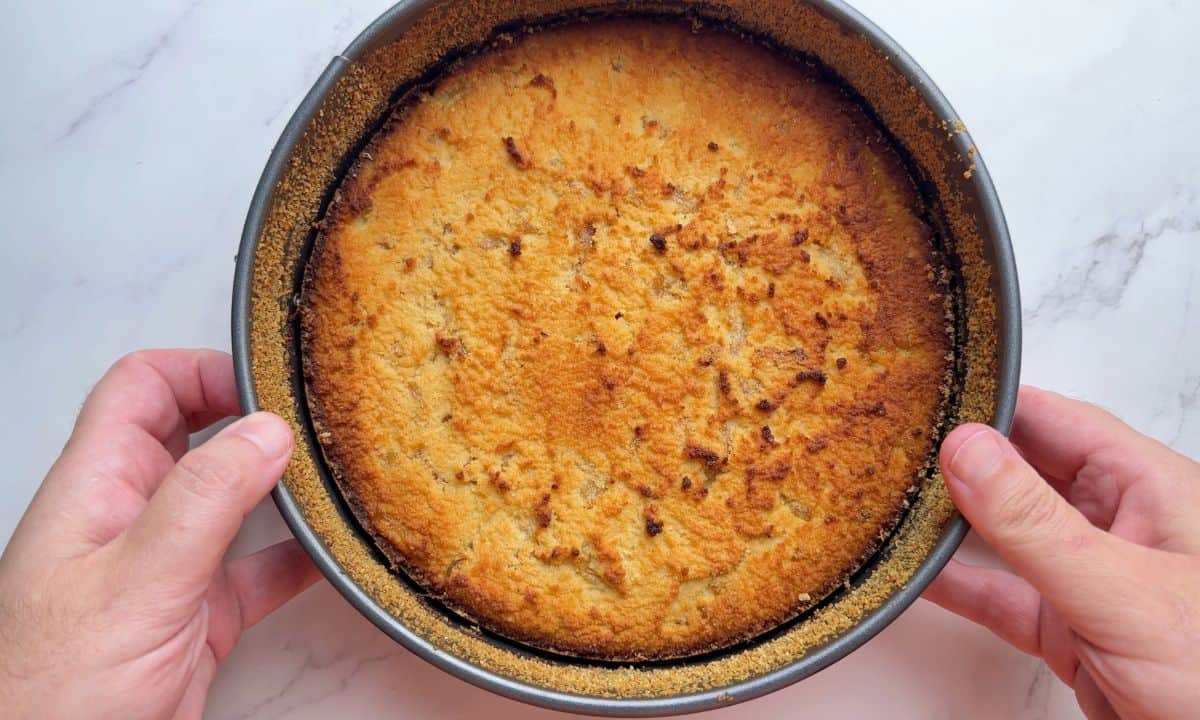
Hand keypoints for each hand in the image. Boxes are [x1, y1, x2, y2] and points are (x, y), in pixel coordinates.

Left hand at [0, 350, 319, 719]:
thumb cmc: (53, 691)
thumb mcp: (136, 581)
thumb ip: (203, 501)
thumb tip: (265, 431)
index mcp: (99, 487)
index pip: (142, 388)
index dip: (201, 370)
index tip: (266, 384)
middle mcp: (132, 518)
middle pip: (195, 436)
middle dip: (251, 420)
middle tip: (311, 422)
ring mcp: (166, 568)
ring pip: (232, 502)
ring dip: (282, 488)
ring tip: (332, 476)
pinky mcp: (197, 618)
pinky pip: (258, 571)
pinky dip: (298, 559)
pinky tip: (332, 555)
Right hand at [926, 386, 1199, 719]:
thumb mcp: (1119, 590)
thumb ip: (1035, 523)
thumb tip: (968, 450)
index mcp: (1149, 489)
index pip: (1058, 420)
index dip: (994, 405)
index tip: (930, 399)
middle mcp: (1120, 525)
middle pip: (1026, 470)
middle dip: (965, 458)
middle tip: (898, 447)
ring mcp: (1093, 578)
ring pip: (1008, 532)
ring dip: (955, 521)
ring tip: (895, 500)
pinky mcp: (1072, 630)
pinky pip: (1002, 595)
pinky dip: (958, 585)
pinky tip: (916, 573)